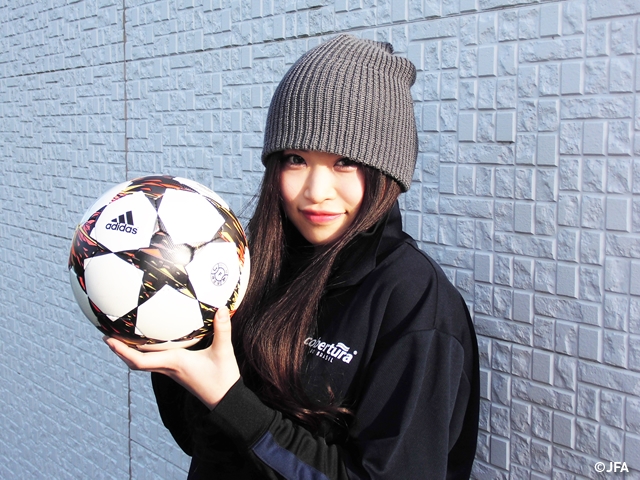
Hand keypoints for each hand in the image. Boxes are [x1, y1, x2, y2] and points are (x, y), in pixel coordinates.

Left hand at [104, 307, 239, 409]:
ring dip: (130, 353)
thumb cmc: (223, 378)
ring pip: (144, 363)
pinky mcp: (177, 372)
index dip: (122, 350)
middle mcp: (168, 368)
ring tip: (123, 338)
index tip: (108, 339)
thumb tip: (222, 308)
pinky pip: (155, 362)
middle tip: (107, 336)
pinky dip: (146, 354)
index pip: (140, 360)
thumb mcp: (223, 351)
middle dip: (120, 350)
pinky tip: (151, 344)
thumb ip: (222, 329)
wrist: (226, 400)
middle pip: (135, 363)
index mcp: (174, 362)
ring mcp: (172, 371)